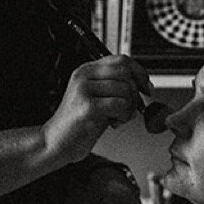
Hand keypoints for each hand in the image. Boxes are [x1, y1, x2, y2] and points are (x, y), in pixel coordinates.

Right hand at [40, 55, 154, 167]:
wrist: (57, 143)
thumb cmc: (79, 124)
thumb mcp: (98, 98)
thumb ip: (115, 86)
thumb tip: (143, 84)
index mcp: (86, 70)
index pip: (121, 59)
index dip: (139, 72)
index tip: (146, 87)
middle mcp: (84, 76)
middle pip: (125, 72)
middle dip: (135, 93)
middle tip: (131, 109)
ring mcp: (84, 90)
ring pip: (125, 89)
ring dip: (129, 108)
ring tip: (118, 118)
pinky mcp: (88, 107)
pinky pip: (121, 105)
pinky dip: (124, 116)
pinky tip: (114, 123)